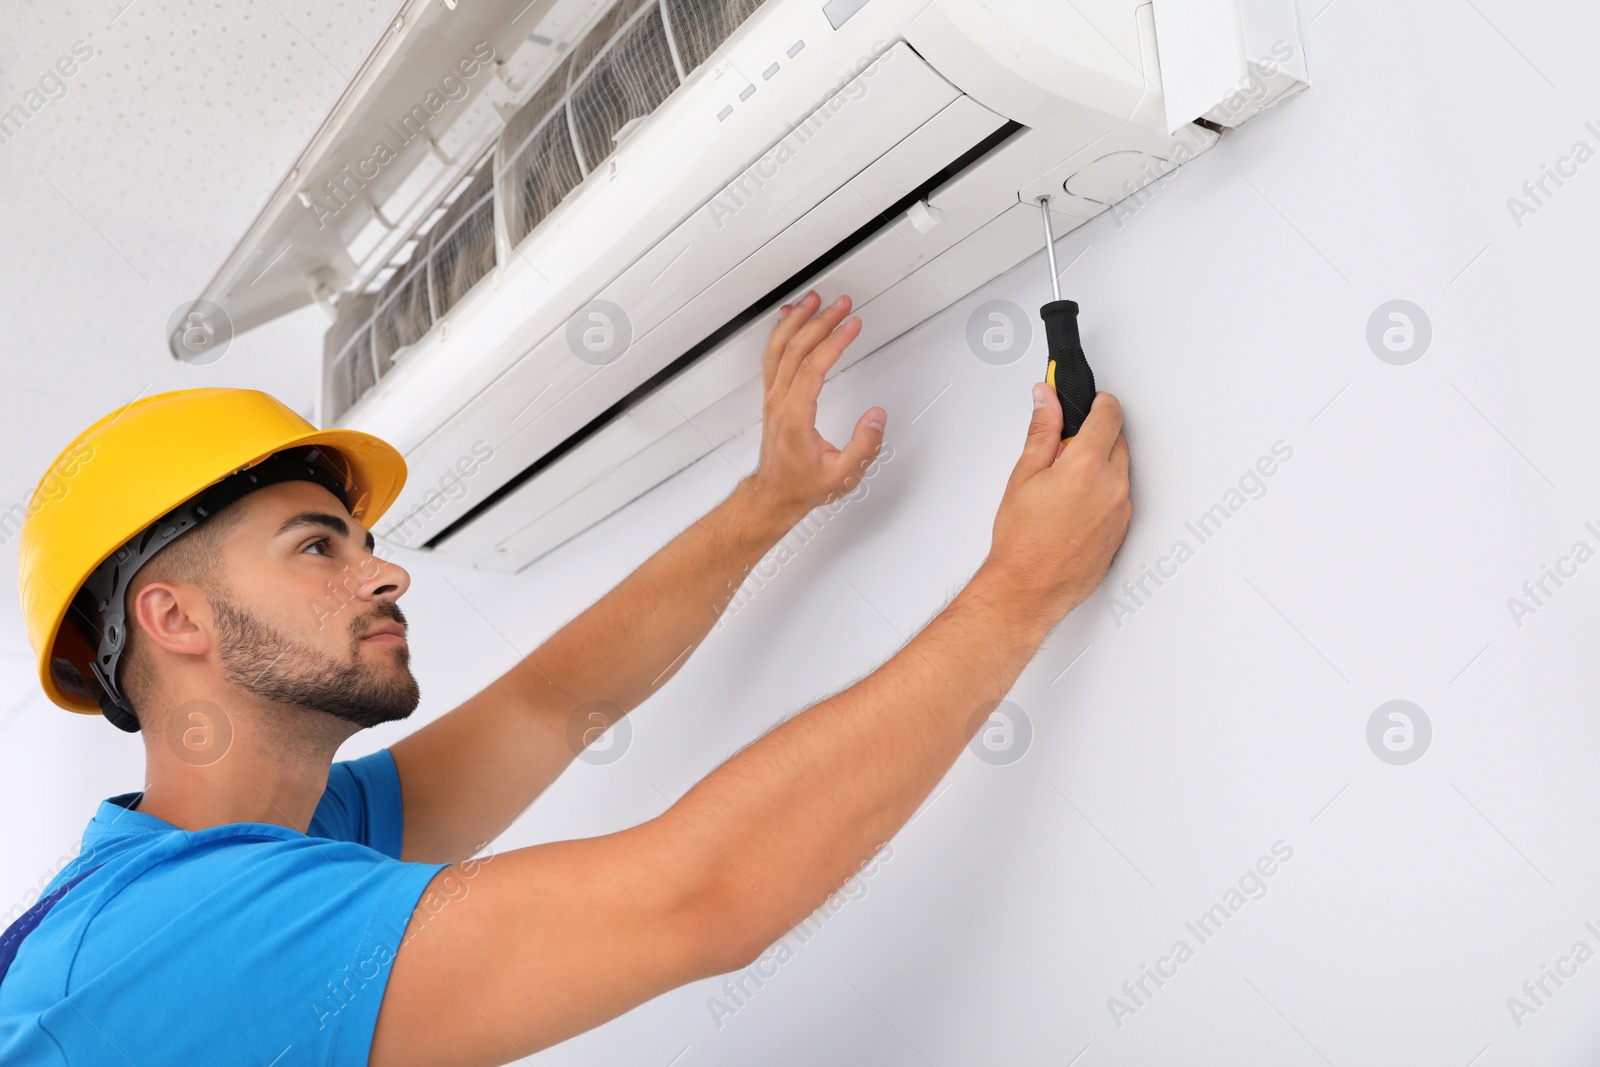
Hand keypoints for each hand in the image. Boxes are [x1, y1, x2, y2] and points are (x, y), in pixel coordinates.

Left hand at [746, 291, 886, 517]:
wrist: (774, 495)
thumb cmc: (803, 486)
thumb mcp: (843, 476)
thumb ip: (864, 447)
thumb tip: (877, 417)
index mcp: (794, 417)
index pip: (813, 368)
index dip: (834, 342)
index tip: (852, 324)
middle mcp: (779, 402)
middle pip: (797, 350)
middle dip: (821, 321)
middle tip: (843, 303)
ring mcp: (772, 397)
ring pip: (779, 348)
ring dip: (797, 320)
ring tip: (814, 299)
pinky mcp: (772, 397)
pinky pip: (772, 356)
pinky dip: (782, 332)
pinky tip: (789, 318)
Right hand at [983, 386, 1130, 623]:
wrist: (1028, 588)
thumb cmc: (1022, 542)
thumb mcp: (1024, 475)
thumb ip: (1041, 431)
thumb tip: (1046, 399)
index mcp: (1087, 466)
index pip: (1109, 414)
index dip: (1098, 403)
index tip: (1089, 402)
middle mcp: (1112, 487)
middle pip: (1117, 441)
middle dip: (1094, 438)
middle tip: (1063, 451)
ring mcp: (1121, 511)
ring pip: (1118, 472)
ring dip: (1098, 469)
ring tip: (1062, 488)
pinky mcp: (1122, 531)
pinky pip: (1118, 499)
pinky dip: (1102, 495)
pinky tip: (1073, 509)